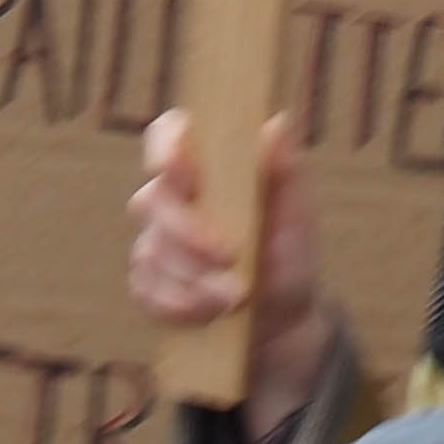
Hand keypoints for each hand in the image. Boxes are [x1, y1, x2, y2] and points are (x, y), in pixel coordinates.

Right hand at [129, 108, 331, 432]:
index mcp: (206, 170)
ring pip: (151, 251)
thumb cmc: (288, 256)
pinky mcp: (147, 284)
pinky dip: (179, 305)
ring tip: (236, 296)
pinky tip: (209, 313)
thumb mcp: (297, 216)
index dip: (167, 147)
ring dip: (193, 278)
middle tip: (230, 258)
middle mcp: (172, 200)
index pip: (168, 134)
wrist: (282, 319)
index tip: (188, 175)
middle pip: (152, 200)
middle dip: (189, 235)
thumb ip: (288, 171)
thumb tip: (278, 123)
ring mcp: (154, 241)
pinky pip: (146, 290)